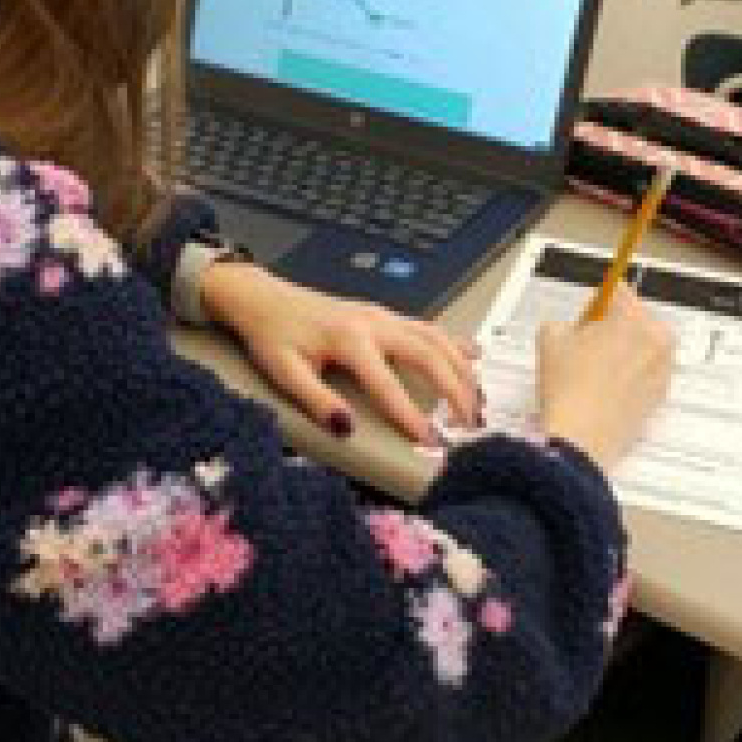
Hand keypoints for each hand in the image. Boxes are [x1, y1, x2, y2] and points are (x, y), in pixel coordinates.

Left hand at [200, 262, 476, 444]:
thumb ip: (316, 401)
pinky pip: (428, 327)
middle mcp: (373, 322)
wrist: (264, 300)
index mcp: (348, 339)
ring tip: (477, 401)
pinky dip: (455, 342)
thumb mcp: (284, 372)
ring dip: (462, 369)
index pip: (388, 384)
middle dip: (455, 390)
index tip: (431, 440)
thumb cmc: (273, 335)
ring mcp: (382, 315)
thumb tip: (346, 427)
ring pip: (436, 338)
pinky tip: (474, 356)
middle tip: (470, 424)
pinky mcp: (384, 315)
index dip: (411, 415)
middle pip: (429, 354)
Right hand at [535, 285, 674, 470]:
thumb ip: (564, 322)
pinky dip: (634, 374)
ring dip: (629, 349)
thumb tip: (573, 328)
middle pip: (639, 318)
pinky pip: (649, 372)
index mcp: (631, 319)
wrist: (580, 438)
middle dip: (617, 325)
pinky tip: (608, 388)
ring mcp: (662, 370)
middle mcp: (655, 340)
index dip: (600, 300)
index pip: (620, 292)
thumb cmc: (566, 385)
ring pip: (646, 346)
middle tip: (590, 342)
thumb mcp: (549, 338)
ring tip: (598, 368)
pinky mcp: (661, 396)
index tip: (590, 311)